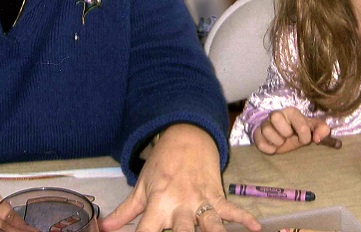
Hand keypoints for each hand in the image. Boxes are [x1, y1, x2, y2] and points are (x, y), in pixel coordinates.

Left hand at [100, 124, 260, 231]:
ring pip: (210, 224)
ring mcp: (200, 200)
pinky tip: (256, 229)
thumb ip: (125, 213)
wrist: (186, 138)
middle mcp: (179, 205)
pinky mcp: (217, 195)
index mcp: (158, 204)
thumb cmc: (162, 166)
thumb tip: (103, 229)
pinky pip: (232, 210)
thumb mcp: (141, 188)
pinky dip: (245, 219)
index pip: (146, 231)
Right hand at [252, 107, 329, 154]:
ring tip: (281, 141)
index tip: (305, 140)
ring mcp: (265, 124)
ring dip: (277, 141)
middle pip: (275, 116)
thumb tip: (318, 139)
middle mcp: (276, 115)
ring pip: (266, 130)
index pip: (298, 120)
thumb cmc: (298, 131)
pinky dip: (268, 148)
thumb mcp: (312, 128)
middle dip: (285, 131)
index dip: (304, 135)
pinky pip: (260, 142)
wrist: (283, 136)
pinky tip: (274, 147)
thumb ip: (322, 129)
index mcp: (292, 112)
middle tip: (289, 137)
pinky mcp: (257, 134)